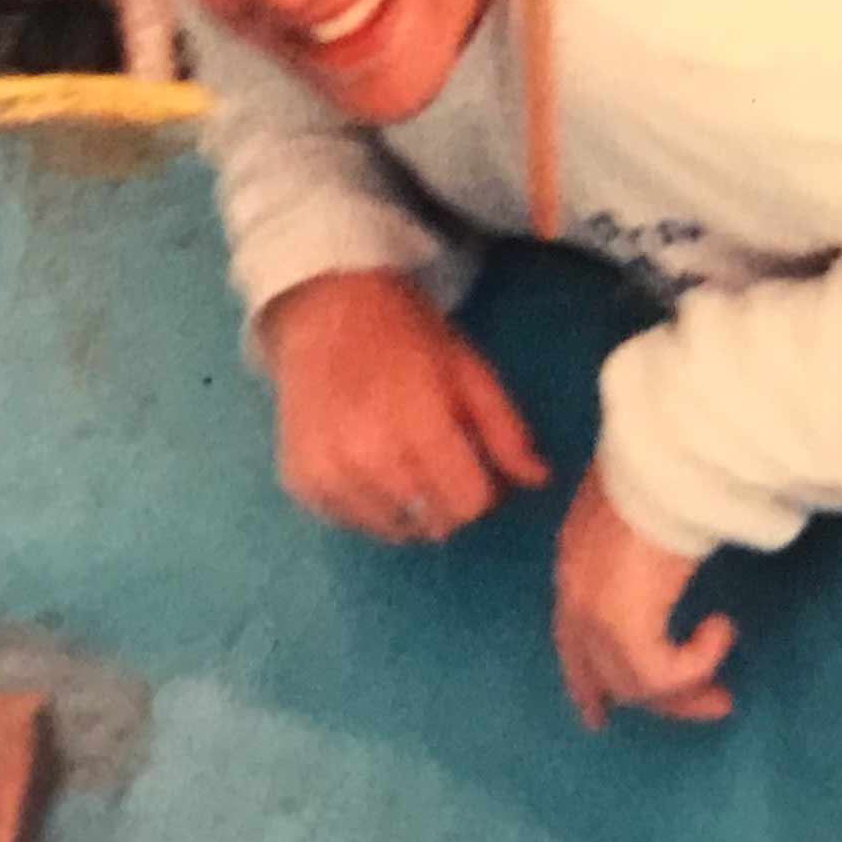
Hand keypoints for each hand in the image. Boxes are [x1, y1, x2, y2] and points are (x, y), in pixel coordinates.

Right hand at [257, 270, 548, 544]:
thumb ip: (505, 429)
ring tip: (404, 462)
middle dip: (451, 499)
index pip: (470, 503)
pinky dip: (371, 507)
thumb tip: (541, 481)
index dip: (484, 488)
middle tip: (440, 459)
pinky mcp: (301, 484)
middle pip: (436, 522)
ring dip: (412, 508)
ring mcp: (328, 475)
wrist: (325, 312)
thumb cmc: (406, 335)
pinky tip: (369, 467)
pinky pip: (354, 524)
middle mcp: (368, 459)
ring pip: (396, 529)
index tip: (475, 463)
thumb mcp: (468, 369)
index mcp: (418, 424)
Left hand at [552, 469, 732, 732]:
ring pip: (634, 684)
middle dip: (659, 700)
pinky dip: (696, 663)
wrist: (667, 457)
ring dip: (685, 690)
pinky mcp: (622, 626)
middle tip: (713, 704)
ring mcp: (592, 611)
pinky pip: (660, 675)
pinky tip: (721, 628)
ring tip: (723, 686)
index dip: (586, 679)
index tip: (599, 713)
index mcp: (574, 558)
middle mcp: (574, 592)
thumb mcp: (644, 502)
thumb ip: (643, 536)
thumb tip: (668, 557)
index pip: (570, 636)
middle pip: (603, 674)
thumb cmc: (665, 466)